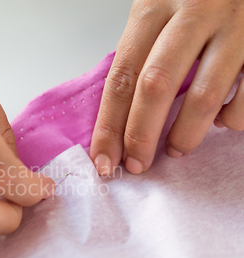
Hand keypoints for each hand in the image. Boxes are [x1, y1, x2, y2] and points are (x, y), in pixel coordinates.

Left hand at [90, 0, 243, 175]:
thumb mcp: (156, 12)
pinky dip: (232, 117)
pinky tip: (221, 121)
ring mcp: (234, 26)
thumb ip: (141, 53)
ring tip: (176, 149)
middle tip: (137, 164)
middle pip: (156, 86)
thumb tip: (122, 116)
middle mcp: (193, 13)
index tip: (104, 158)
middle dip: (141, 135)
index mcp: (154, 7)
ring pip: (204, 95)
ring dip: (186, 134)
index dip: (110, 124)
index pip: (122, 76)